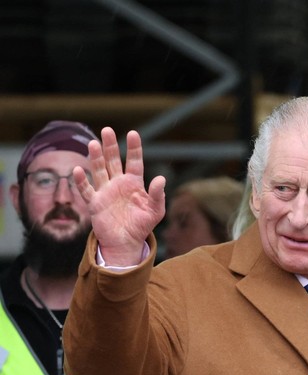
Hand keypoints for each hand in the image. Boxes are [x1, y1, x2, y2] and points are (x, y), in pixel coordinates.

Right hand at [73, 128, 165, 265]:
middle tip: (107, 130)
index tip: (133, 133)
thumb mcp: (156, 211)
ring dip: (96, 158)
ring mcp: (105, 192)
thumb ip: (158, 195)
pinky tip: (78, 170)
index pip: (135, 161)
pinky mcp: (95, 203)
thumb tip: (161, 178)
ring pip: (99, 170)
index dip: (134, 148)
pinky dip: (82, 181)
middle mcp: (118, 184)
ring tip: (93, 143)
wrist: (127, 242)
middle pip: (113, 161)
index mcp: (135, 183)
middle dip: (110, 146)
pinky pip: (86, 190)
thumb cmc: (142, 225)